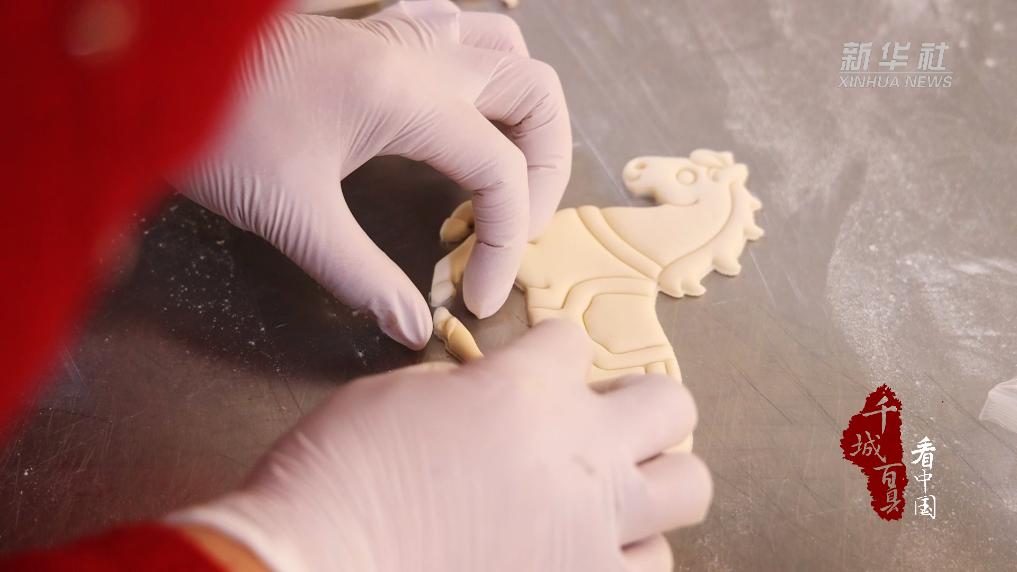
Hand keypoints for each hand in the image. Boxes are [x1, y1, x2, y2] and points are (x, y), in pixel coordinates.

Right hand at [167, 320, 710, 571]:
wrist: (321, 559)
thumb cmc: (343, 472)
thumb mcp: (404, 396)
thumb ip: (473, 390)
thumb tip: (496, 397)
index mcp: (528, 390)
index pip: (574, 341)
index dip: (553, 350)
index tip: (540, 367)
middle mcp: (581, 452)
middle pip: (672, 404)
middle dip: (640, 404)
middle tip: (604, 422)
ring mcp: (592, 527)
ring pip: (688, 488)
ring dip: (650, 484)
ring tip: (611, 492)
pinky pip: (652, 566)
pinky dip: (630, 553)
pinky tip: (594, 549)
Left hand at [178, 1, 571, 348]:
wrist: (150, 64)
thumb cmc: (211, 126)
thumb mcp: (291, 213)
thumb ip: (361, 277)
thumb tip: (412, 327)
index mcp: (408, 95)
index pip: (500, 171)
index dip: (507, 244)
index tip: (477, 297)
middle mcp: (416, 55)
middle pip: (533, 93)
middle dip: (546, 165)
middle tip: (517, 225)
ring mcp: (393, 37)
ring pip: (502, 51)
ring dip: (521, 110)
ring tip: (505, 168)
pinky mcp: (368, 37)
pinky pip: (452, 33)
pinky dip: (476, 73)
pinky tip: (458, 106)